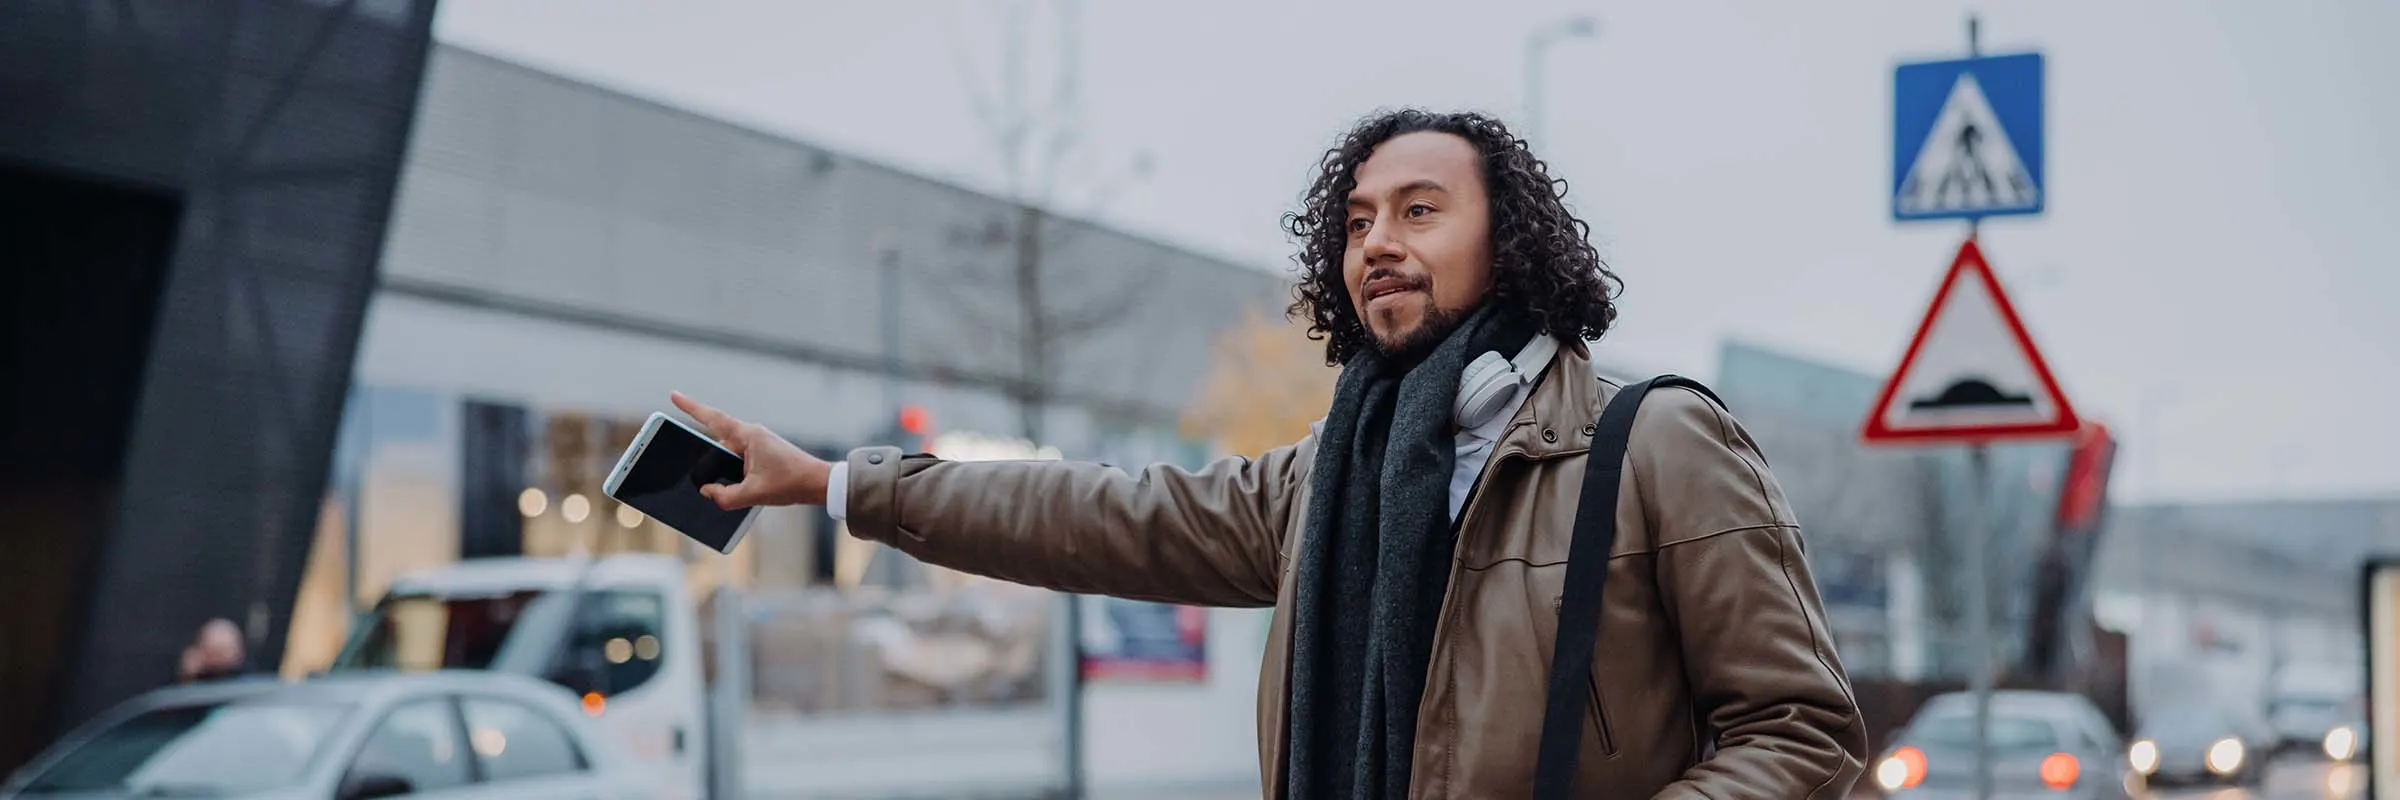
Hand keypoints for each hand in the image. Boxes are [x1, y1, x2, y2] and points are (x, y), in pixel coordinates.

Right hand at [670, 391, 833, 508]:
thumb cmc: (791, 483)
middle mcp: (751, 436)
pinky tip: (739, 491)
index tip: (674, 395)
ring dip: (723, 470)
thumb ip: (725, 496)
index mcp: (748, 436)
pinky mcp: (762, 455)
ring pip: (728, 455)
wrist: (820, 483)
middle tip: (702, 470)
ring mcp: (757, 444)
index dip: (691, 407)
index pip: (713, 418)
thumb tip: (708, 492)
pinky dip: (734, 474)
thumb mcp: (753, 494)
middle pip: (717, 443)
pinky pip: (739, 461)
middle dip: (707, 459)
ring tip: (739, 488)